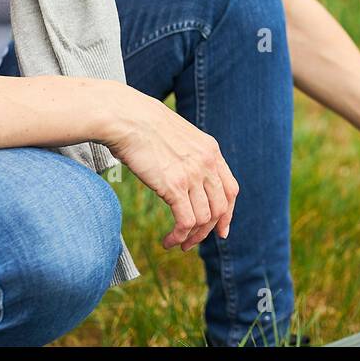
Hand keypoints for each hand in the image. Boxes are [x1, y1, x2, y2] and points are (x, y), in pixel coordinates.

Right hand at [101, 86, 238, 251]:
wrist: (128, 117)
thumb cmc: (144, 125)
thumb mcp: (178, 136)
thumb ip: (189, 155)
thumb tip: (184, 175)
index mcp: (211, 151)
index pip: (231, 190)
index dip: (228, 214)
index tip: (221, 230)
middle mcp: (207, 163)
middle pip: (220, 208)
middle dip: (208, 231)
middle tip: (192, 242)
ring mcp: (193, 174)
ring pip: (204, 218)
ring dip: (192, 237)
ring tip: (177, 243)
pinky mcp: (174, 185)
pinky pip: (186, 221)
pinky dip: (179, 236)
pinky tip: (168, 240)